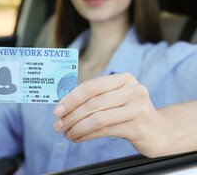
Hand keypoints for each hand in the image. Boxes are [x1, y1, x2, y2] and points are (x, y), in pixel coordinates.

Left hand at [53, 73, 168, 157]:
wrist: (158, 130)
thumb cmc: (129, 112)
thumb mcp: (115, 98)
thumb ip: (94, 97)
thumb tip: (63, 106)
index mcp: (124, 79)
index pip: (91, 86)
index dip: (71, 98)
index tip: (57, 110)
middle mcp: (133, 90)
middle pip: (93, 103)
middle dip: (71, 116)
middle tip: (58, 125)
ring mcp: (138, 108)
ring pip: (97, 118)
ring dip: (77, 127)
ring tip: (66, 133)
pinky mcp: (138, 127)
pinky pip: (105, 131)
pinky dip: (87, 135)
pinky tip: (78, 138)